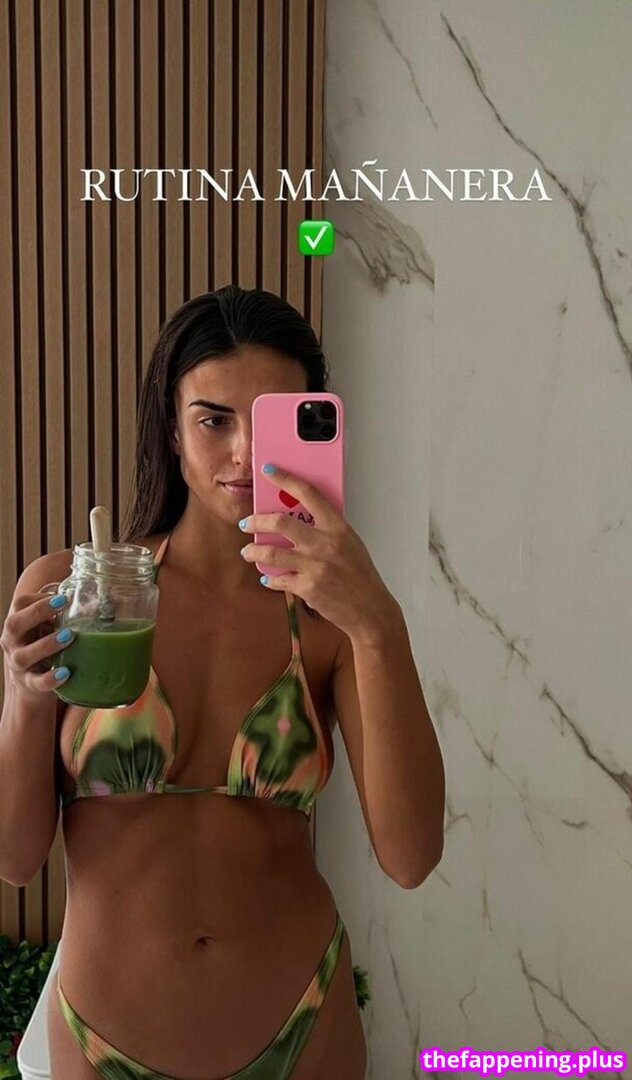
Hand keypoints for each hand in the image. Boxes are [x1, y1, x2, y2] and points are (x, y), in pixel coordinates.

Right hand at [0, 592, 72, 701]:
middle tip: (61, 604)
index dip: (38, 598)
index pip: (19, 604)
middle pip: (14, 624)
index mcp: (17, 625)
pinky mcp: (30, 684)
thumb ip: (62, 616)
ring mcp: (19, 665)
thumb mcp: (47, 629)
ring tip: (69, 636)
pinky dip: (50, 678)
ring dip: (46, 644)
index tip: (61, 596)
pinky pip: (37, 682)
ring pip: (24, 655)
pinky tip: (65, 672)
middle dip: (37, 612)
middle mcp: (13, 643)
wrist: (31, 683)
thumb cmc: (42, 646)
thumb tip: (96, 604)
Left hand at [238, 464, 397, 637]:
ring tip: (248, 552)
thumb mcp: (350, 544)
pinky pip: (278, 579)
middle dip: (256, 520)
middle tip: (246, 522)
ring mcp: (315, 566)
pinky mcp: (307, 588)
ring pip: (271, 552)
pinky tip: (267, 577)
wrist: (370, 610)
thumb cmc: (361, 576)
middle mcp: (325, 543)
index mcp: (338, 527)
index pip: (309, 493)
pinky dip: (269, 578)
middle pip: (280, 522)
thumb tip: (298, 520)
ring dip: (253, 551)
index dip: (285, 478)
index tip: (268, 471)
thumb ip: (327, 531)